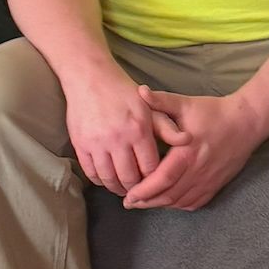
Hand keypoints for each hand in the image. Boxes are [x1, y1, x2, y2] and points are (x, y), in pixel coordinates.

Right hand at [63, 66, 161, 193]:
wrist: (90, 78)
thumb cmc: (123, 92)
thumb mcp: (150, 107)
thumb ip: (167, 127)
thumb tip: (188, 140)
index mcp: (138, 130)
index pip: (150, 168)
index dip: (154, 179)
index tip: (155, 181)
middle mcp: (118, 139)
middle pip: (129, 178)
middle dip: (136, 188)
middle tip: (139, 190)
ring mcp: (97, 143)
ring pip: (109, 179)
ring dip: (117, 188)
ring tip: (123, 188)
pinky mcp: (81, 144)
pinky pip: (91, 172)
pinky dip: (99, 180)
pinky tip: (106, 179)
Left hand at [123, 88, 263, 210]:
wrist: (247, 122)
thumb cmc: (214, 112)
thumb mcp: (185, 104)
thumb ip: (161, 101)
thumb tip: (140, 91)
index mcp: (187, 153)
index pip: (162, 179)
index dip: (144, 191)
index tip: (127, 195)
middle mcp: (197, 171)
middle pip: (168, 195)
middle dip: (146, 202)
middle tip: (129, 202)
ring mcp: (208, 181)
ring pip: (180, 202)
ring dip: (160, 205)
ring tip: (143, 203)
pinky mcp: (216, 184)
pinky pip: (194, 203)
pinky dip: (178, 205)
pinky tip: (167, 202)